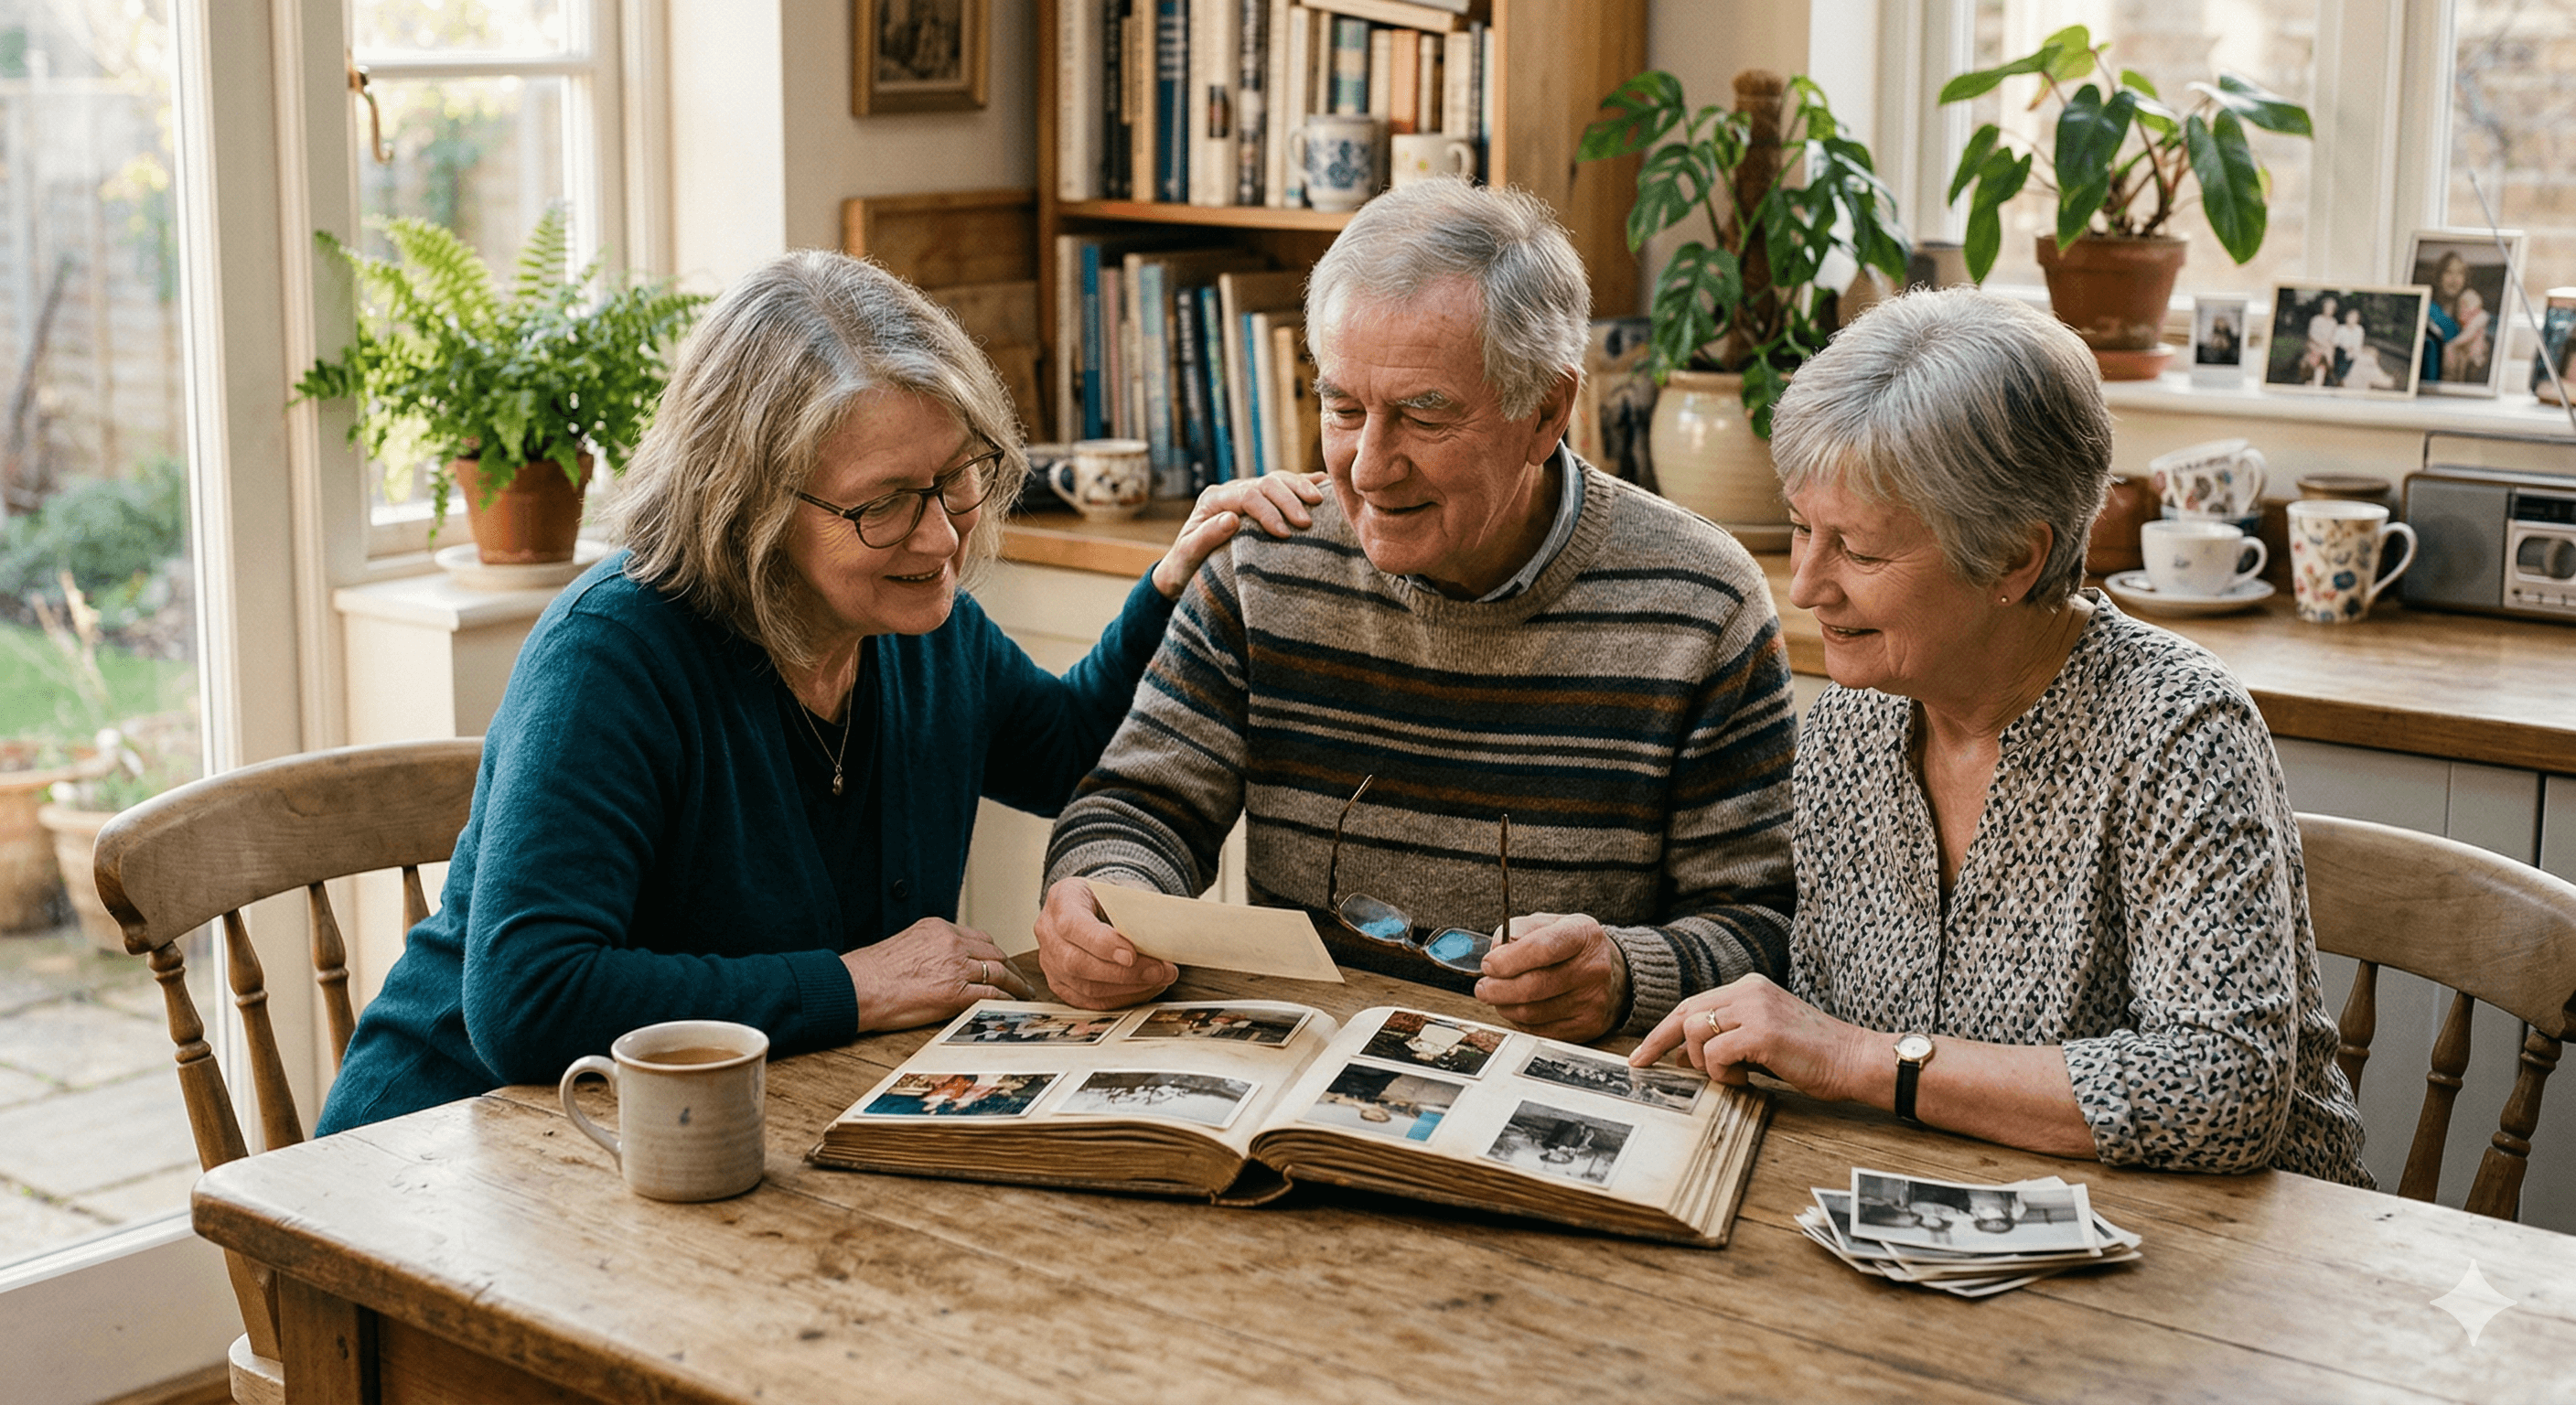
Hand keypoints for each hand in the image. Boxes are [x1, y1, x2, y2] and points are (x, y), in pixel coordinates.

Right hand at [842, 917, 1033, 1033]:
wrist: (858, 987)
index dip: (993, 952)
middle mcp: (951, 943)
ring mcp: (955, 967)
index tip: (1000, 962)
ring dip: (1015, 983)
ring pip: (998, 971)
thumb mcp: (906, 945)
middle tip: (1019, 978)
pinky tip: (1010, 1005)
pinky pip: (991, 994)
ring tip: (1023, 993)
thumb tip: (941, 963)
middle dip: (1009, 966)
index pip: (979, 937)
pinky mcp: (955, 993)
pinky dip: (1005, 999)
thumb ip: (930, 948)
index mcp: (938, 928)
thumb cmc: (873, 971)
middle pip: (994, 951)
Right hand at [1033, 876, 1179, 1008]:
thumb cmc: (1109, 898)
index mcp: (1062, 899)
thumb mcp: (1121, 891)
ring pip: (1084, 987)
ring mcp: (1050, 962)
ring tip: (1159, 979)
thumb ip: (1136, 912)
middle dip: (1123, 973)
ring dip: (1127, 988)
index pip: (1073, 925)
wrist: (1095, 906)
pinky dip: (1121, 998)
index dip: (1102, 943)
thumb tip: (1161, 938)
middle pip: (1076, 962)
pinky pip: (1089, 1001)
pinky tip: (1145, 989)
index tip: (1132, 954)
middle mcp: (1048, 932)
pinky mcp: (1060, 984)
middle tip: (1159, 971)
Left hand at [1150, 472, 1324, 597]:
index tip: (1284, 533)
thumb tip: (1231, 518)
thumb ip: (1206, 536)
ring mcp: (1248, 492)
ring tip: (1320, 502)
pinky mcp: (1262, 501)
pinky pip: (1286, 486)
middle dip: (1289, 500)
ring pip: (1278, 479)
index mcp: (1214, 499)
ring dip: (1301, 488)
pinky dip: (1305, 483)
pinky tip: (1324, 483)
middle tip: (1306, 524)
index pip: (1247, 495)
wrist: (1185, 570)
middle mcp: (1232, 490)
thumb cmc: (1186, 566)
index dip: (1267, 511)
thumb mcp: (1188, 555)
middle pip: (1266, 483)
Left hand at [1473, 912, 1628, 1042]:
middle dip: (1497, 989)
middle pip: (1534, 986)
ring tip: (1497, 995)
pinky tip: (1517, 1007)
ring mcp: (1592, 1001)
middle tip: (1483, 987)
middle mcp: (1593, 968)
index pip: (1543, 948)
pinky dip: (1519, 1020)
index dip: (1508, 959)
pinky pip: (1539, 1029)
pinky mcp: (1586, 1026)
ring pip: (1532, 1012)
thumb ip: (1518, 930)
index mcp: (1583, 935)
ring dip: (1504, 1006)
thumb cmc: (1571, 947)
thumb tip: (1496, 951)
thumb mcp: (1550, 924)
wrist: (1611, 974)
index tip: (1488, 964)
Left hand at [1629, 974, 1873, 1098]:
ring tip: (1732, 1077)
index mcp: (1748, 988)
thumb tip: (1680, 1056)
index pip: (1692, 1004)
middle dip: (1660, 1042)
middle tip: (1646, 1067)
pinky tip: (1745, 1081)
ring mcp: (1755, 1008)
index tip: (1642, 1054)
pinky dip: (1722, 1073)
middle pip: (1685, 1012)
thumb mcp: (1759, 1045)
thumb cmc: (1811, 1057)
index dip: (1663, 1030)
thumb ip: (1723, 1043)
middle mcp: (1748, 990)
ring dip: (1704, 1063)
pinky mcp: (1763, 1031)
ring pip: (1696, 1031)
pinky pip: (1717, 1053)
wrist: (1855, 1060)